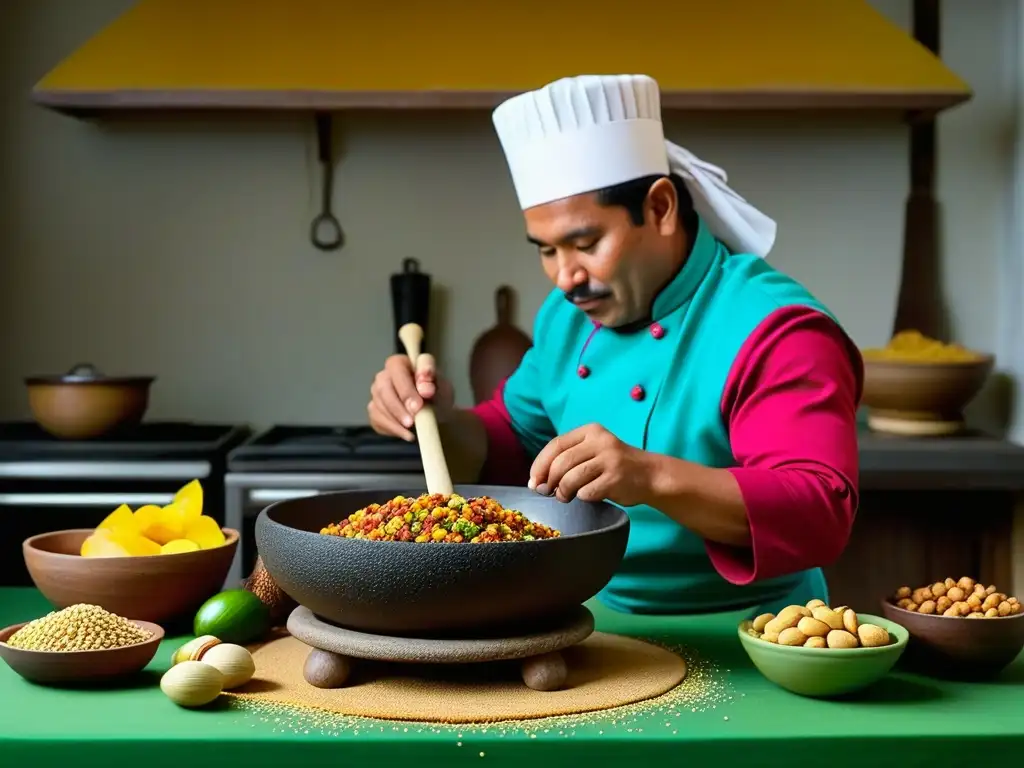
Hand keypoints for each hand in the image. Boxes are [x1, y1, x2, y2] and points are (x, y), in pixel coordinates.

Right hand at [368, 354, 454, 441]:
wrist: (435, 414)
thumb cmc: (437, 395)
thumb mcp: (442, 386)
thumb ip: (433, 384)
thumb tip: (425, 389)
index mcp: (401, 363)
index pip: (397, 368)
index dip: (406, 387)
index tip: (419, 404)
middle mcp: (384, 375)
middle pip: (383, 388)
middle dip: (398, 406)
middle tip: (413, 421)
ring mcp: (377, 393)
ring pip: (378, 405)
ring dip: (395, 420)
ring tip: (413, 429)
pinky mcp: (375, 411)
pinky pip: (377, 420)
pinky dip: (393, 429)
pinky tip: (408, 434)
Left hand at [528, 424, 651, 506]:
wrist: (650, 474)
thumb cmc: (614, 466)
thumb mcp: (592, 451)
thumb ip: (567, 459)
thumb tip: (537, 482)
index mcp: (591, 431)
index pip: (555, 445)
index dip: (539, 464)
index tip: (533, 481)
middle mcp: (600, 442)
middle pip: (561, 463)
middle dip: (549, 481)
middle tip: (548, 492)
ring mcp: (610, 460)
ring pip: (570, 478)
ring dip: (562, 492)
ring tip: (566, 496)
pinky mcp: (616, 479)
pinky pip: (586, 492)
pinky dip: (582, 497)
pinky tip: (588, 495)